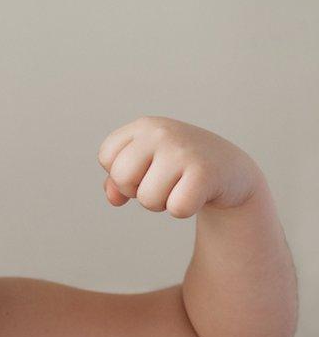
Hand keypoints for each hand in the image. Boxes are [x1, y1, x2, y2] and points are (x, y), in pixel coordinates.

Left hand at [97, 116, 262, 217]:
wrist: (231, 169)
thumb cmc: (179, 167)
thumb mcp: (145, 165)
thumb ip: (117, 181)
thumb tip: (114, 198)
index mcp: (144, 126)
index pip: (106, 156)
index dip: (121, 172)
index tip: (146, 169)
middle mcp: (161, 132)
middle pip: (122, 178)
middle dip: (138, 191)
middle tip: (163, 182)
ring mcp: (182, 150)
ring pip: (147, 199)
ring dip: (162, 203)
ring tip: (180, 186)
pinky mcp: (204, 172)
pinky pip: (176, 208)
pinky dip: (183, 209)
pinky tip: (197, 194)